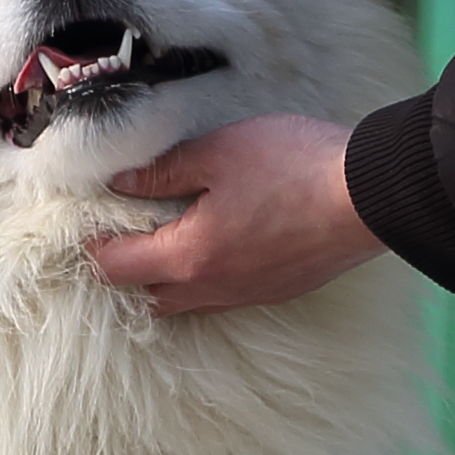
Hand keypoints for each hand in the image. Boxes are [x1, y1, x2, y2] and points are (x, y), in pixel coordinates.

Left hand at [91, 115, 379, 316]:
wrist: (369, 196)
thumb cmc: (293, 168)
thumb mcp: (217, 153)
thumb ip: (163, 171)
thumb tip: (119, 183)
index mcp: (189, 256)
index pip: (117, 268)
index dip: (92, 248)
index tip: (86, 225)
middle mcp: (214, 289)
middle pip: (147, 298)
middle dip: (126, 272)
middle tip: (121, 235)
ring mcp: (249, 295)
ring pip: (187, 301)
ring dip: (166, 279)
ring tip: (165, 240)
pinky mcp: (278, 290)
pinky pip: (224, 295)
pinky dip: (206, 278)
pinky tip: (216, 245)